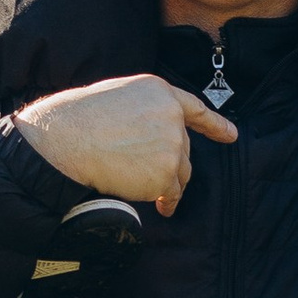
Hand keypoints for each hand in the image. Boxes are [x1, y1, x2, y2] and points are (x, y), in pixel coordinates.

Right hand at [19, 74, 237, 217]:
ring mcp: (172, 144)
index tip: (231, 136)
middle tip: (143, 170)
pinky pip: (171, 192)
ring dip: (169, 184)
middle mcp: (172, 116)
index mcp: (160, 92)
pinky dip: (166, 201)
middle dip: (168, 162)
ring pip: (180, 171)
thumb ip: (144, 112)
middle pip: (182, 148)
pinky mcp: (166, 172)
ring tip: (152, 192)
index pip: (195, 109)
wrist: (66, 140)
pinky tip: (160, 206)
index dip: (215, 124)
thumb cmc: (79, 119)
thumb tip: (151, 136)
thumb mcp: (118, 96)